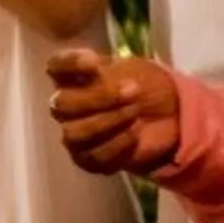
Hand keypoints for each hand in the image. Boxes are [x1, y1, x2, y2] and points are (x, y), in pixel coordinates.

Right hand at [43, 48, 181, 176]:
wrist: (168, 118)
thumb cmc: (145, 85)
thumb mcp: (132, 67)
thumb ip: (109, 68)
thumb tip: (93, 67)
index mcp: (73, 76)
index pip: (55, 67)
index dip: (70, 65)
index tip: (96, 63)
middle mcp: (66, 105)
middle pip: (61, 104)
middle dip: (99, 98)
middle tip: (133, 90)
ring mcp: (74, 133)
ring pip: (74, 133)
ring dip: (109, 122)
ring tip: (136, 113)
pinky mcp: (88, 159)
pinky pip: (94, 156)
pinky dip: (118, 144)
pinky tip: (136, 134)